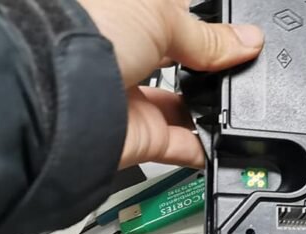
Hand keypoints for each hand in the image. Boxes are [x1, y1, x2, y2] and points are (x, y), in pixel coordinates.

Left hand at [78, 0, 263, 168]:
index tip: (238, 32)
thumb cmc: (86, 32)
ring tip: (238, 100)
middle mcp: (123, 54)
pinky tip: (227, 139)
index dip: (205, 24)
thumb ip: (208, 34)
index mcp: (122, 15)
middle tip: (239, 65)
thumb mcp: (161, 13)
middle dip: (210, 66)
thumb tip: (248, 42)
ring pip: (182, 106)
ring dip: (210, 106)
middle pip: (180, 63)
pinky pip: (181, 146)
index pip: (172, 17)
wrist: (57, 93)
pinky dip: (205, 148)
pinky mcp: (139, 137)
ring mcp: (130, 97)